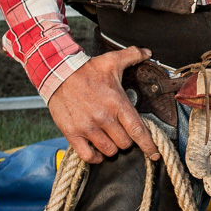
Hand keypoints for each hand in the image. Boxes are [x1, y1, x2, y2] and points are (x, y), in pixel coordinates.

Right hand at [47, 48, 159, 164]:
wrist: (57, 72)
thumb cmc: (86, 70)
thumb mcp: (111, 60)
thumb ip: (132, 56)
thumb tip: (147, 52)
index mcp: (117, 103)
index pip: (138, 131)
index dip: (149, 146)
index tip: (154, 154)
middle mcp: (104, 117)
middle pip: (125, 143)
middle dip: (127, 141)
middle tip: (123, 134)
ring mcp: (87, 127)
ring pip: (109, 151)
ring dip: (112, 148)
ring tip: (110, 140)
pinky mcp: (72, 133)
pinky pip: (88, 156)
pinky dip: (96, 158)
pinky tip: (98, 152)